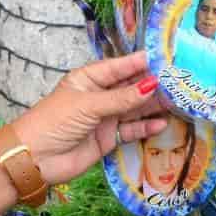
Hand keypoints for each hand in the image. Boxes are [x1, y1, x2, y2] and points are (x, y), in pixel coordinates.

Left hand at [8, 52, 165, 185]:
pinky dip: (145, 127)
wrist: (36, 159)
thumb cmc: (54, 122)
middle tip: (179, 81)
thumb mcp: (88, 105)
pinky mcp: (107, 138)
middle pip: (129, 87)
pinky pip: (131, 129)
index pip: (118, 67)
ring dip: (153, 105)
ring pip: (133, 108)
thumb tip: (150, 85)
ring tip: (178, 101)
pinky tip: (162, 123)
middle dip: (152, 84)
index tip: (165, 57)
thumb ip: (121, 99)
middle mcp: (98, 95)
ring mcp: (104, 117)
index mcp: (88, 79)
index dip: (140, 63)